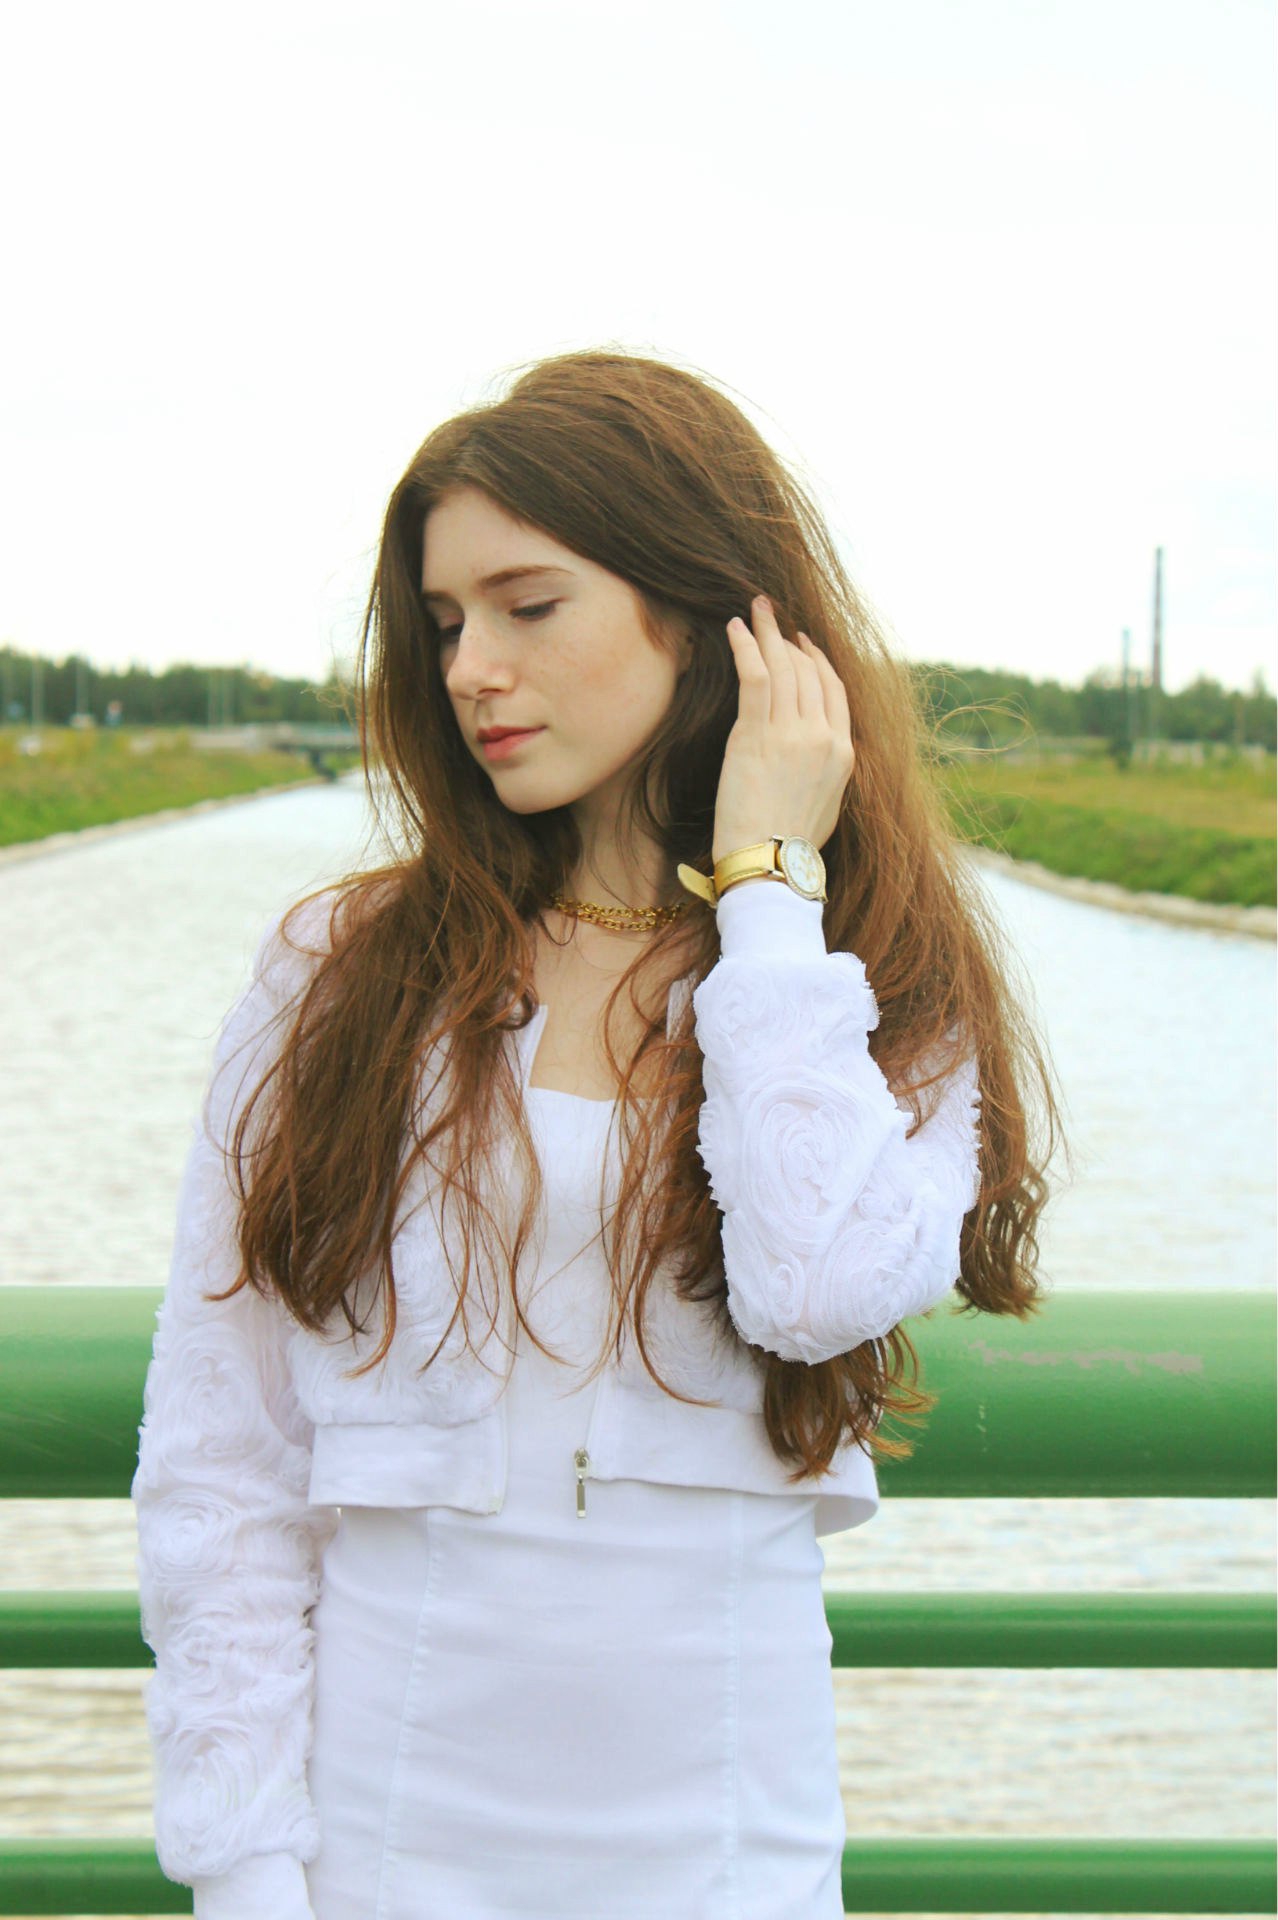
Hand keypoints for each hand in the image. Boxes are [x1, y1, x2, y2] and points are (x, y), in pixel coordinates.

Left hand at [712, 594, 855, 863]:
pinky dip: (745, 647)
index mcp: (843, 753)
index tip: (802, 643)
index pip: (834, 691)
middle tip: (773, 614)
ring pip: (782, 668)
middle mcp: (822, 736)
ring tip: (755, 609)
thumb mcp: (825, 807)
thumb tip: (814, 760)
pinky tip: (735, 628)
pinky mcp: (756, 736)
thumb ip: (824, 772)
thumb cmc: (789, 847)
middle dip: (789, 638)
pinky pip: (754, 677)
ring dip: (767, 633)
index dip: (817, 661)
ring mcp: (791, 733)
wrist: (769, 865)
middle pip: (808, 672)